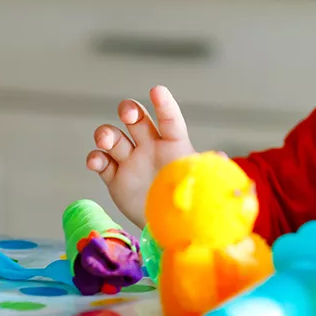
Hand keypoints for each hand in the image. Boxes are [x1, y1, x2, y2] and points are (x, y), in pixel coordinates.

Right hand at [85, 85, 195, 228]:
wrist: (169, 225)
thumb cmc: (189, 199)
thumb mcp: (201, 183)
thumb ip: (207, 168)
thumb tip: (221, 156)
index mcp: (175, 144)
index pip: (170, 119)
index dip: (164, 104)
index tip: (157, 90)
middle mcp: (151, 147)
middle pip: (136, 119)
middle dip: (129, 110)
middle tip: (128, 114)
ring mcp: (131, 160)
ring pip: (114, 137)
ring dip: (106, 134)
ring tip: (107, 142)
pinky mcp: (115, 177)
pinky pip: (101, 162)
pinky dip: (94, 158)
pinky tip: (96, 162)